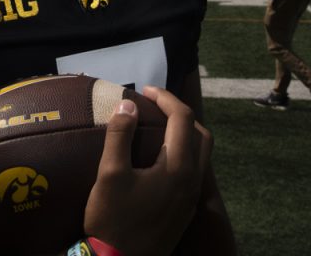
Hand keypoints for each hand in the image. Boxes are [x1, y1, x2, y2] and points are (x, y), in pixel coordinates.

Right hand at [83, 86, 211, 255]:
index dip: (165, 98)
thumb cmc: (112, 219)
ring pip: (201, 155)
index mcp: (178, 168)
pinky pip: (194, 171)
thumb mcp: (110, 174)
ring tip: (158, 126)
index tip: (144, 91)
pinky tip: (159, 157)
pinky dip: (183, 153)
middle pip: (201, 135)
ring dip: (185, 134)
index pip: (182, 119)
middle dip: (180, 113)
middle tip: (155, 105)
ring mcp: (191, 198)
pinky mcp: (185, 211)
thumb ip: (120, 135)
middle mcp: (192, 181)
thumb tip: (128, 104)